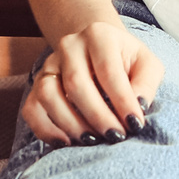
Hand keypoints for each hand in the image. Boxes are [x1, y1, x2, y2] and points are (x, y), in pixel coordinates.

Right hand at [24, 17, 162, 145]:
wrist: (98, 50)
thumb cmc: (126, 61)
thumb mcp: (146, 64)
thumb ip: (146, 84)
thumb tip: (137, 107)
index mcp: (99, 35)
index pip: (108, 70)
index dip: (121, 100)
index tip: (135, 124)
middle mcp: (69, 46)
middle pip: (76, 84)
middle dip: (97, 116)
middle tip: (115, 136)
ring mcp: (49, 65)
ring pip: (48, 94)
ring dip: (70, 123)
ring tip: (92, 141)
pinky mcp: (36, 85)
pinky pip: (32, 108)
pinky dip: (45, 129)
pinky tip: (65, 143)